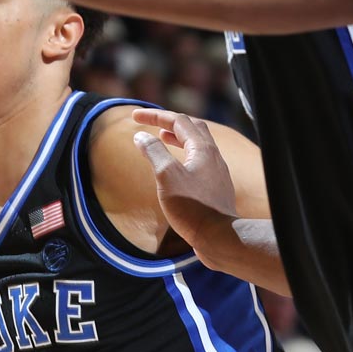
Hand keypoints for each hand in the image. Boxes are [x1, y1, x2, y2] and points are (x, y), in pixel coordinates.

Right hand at [132, 110, 239, 240]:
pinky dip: (183, 155)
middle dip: (169, 122)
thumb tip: (140, 136)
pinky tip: (175, 168)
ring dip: (177, 138)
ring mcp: (215, 171)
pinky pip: (198, 161)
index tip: (134, 116)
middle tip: (151, 124)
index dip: (155, 116)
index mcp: (202, 148)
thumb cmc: (192, 207)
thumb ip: (154, 152)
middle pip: (192, 128)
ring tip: (162, 139)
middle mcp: (213, 156)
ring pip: (197, 145)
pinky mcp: (214, 187)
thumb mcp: (166, 176)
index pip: (178, 121)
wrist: (218, 236)